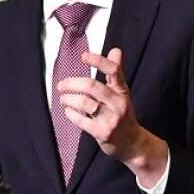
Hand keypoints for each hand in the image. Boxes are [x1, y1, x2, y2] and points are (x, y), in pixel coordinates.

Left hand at [57, 47, 167, 185]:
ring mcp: (111, 118)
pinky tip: (67, 111)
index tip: (84, 56)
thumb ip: (116, 73)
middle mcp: (118, 103)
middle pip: (92, 86)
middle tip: (61, 84)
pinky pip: (81, 120)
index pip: (113, 70)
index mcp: (122, 91)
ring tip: (63, 98)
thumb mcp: (122, 93)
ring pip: (84, 103)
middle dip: (72, 83)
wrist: (133, 143)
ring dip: (68, 99)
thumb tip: (116, 50)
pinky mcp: (103, 132)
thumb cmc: (123, 115)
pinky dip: (71, 114)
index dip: (98, 61)